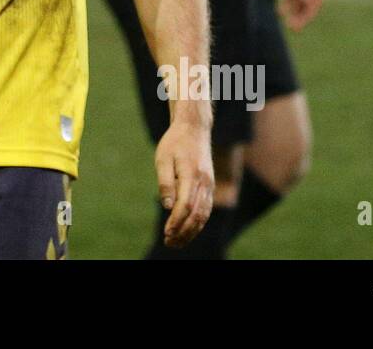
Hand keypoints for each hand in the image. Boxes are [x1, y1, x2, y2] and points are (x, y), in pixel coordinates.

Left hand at [154, 117, 213, 247]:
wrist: (194, 129)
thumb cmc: (175, 143)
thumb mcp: (163, 159)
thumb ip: (165, 183)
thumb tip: (168, 206)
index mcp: (192, 175)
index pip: (186, 206)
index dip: (176, 222)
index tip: (166, 232)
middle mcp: (204, 182)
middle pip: (197, 215)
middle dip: (184, 232)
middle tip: (169, 243)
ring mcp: (209, 185)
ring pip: (204, 214)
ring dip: (192, 231)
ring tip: (177, 242)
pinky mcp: (209, 186)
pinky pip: (206, 209)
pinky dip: (198, 223)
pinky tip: (187, 230)